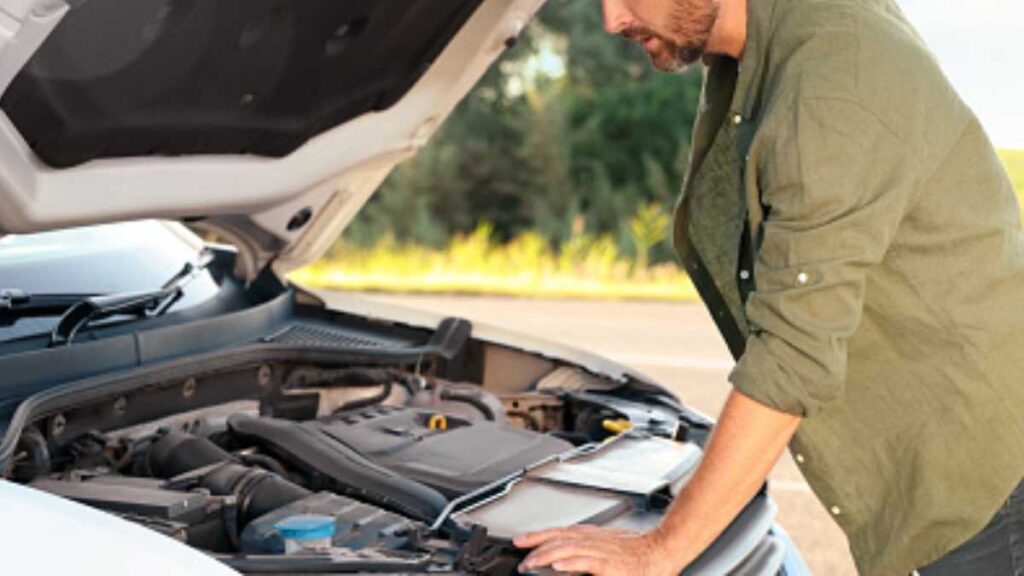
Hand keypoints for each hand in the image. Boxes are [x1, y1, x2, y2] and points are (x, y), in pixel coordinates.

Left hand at [513, 525, 681, 575]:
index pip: (557, 532)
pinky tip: (557, 565)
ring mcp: (600, 551)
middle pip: (557, 539)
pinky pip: (586, 561)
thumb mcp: (608, 545)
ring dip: (545, 556)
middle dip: (535, 548)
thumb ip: (587, 549)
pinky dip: (569, 562)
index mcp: (591, 535)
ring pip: (567, 549)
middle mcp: (592, 540)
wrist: (662, 550)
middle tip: (520, 560)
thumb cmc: (638, 551)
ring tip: (531, 563)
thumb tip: (566, 556)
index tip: (520, 540)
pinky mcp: (609, 564)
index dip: (536, 535)